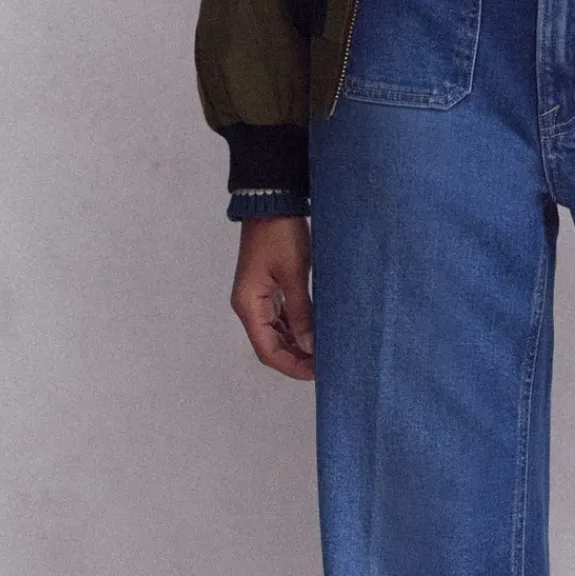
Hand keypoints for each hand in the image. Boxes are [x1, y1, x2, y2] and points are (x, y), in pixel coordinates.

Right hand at [231, 216, 314, 380]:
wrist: (272, 202)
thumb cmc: (280, 234)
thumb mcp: (294, 274)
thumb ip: (301, 312)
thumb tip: (310, 346)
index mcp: (248, 305)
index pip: (267, 350)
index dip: (291, 366)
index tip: (317, 373)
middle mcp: (249, 305)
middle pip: (269, 346)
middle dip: (295, 359)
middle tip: (325, 366)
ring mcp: (257, 298)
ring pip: (275, 334)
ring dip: (296, 346)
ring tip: (323, 353)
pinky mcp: (267, 289)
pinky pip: (279, 319)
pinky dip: (295, 330)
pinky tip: (314, 333)